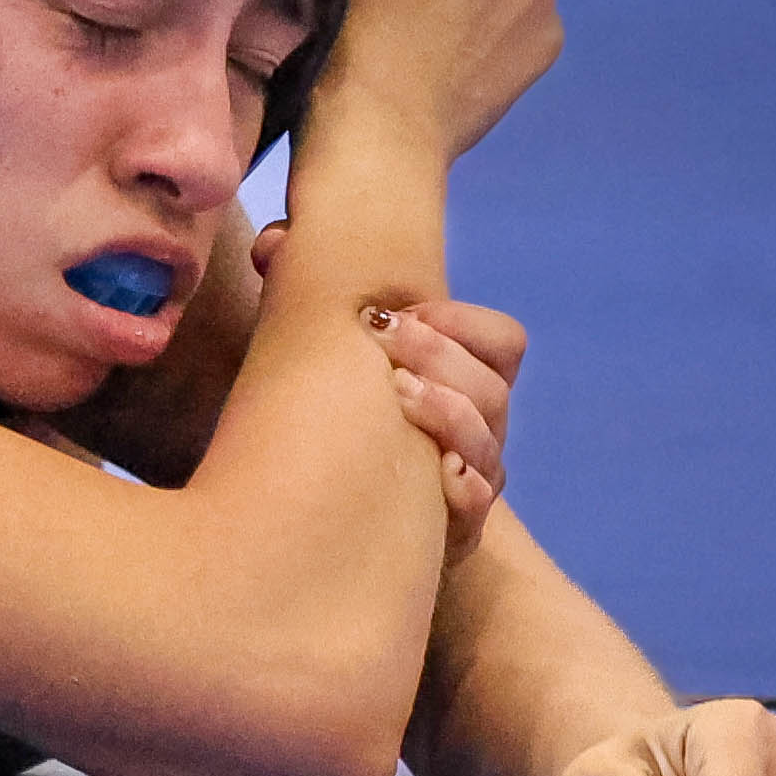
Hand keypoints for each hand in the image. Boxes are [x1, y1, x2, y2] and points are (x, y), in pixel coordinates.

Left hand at [304, 222, 523, 554]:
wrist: (332, 510)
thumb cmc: (332, 412)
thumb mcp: (321, 347)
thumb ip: (303, 286)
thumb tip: (273, 242)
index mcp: (461, 379)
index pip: (503, 342)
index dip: (463, 322)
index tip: (404, 312)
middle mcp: (477, 429)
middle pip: (493, 388)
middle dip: (441, 355)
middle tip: (384, 336)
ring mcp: (470, 480)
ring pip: (489, 448)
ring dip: (449, 413)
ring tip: (398, 392)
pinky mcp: (451, 533)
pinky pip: (477, 513)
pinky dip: (465, 492)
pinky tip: (441, 474)